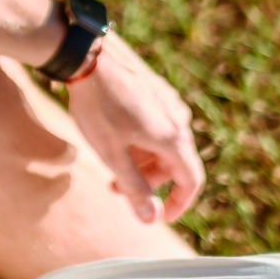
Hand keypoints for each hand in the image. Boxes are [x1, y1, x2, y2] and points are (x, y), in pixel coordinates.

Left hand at [64, 36, 204, 224]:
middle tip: (115, 189)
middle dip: (149, 181)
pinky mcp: (156, 91)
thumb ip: (134, 188)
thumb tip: (152, 220)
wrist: (88, 58)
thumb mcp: (112, 155)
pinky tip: (115, 137)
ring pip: (164, 144)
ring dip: (142, 161)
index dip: (179, 204)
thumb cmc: (98, 107)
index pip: (191, 181)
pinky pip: (157, 125)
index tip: (160, 217)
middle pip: (175, 163)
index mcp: (173, 138)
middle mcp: (179, 119)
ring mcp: (169, 102)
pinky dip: (141, 141)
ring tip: (110, 165)